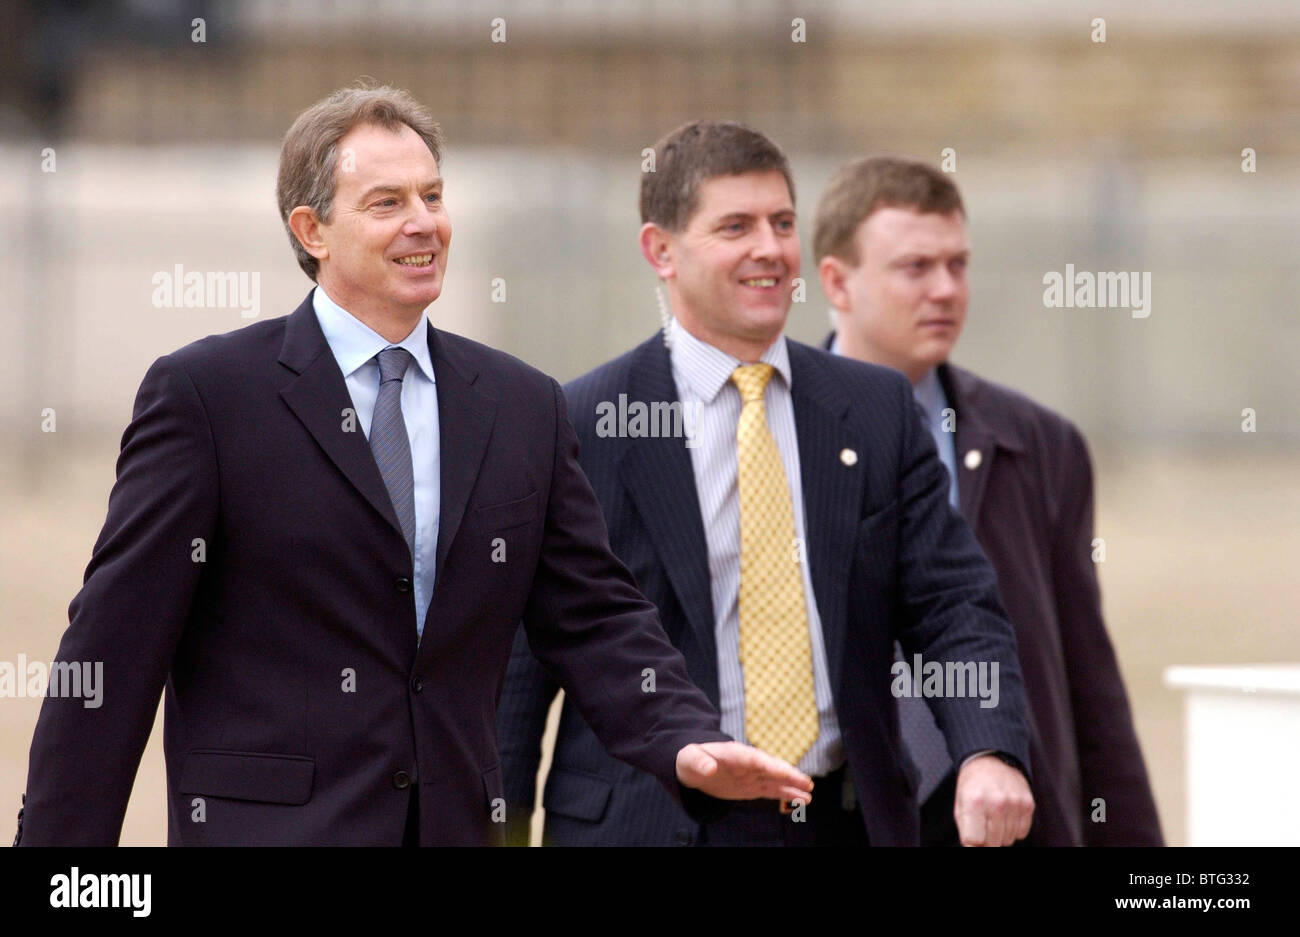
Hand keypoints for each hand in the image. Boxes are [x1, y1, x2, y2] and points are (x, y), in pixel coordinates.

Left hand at [675, 741, 813, 803]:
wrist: (693, 766)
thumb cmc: (691, 759)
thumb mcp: (690, 759)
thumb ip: (699, 762)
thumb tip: (709, 768)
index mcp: (735, 753)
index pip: (756, 759)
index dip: (770, 765)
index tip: (785, 771)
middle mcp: (748, 763)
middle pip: (772, 768)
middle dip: (788, 775)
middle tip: (806, 783)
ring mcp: (753, 775)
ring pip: (776, 780)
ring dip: (792, 786)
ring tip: (809, 794)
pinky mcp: (753, 787)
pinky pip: (772, 791)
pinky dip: (787, 795)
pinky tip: (802, 800)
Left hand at [953, 753, 1033, 845]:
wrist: (990, 760)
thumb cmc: (973, 785)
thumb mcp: (960, 804)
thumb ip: (965, 830)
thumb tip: (974, 848)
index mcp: (973, 802)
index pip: (974, 841)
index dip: (973, 841)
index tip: (974, 835)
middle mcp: (995, 802)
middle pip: (993, 843)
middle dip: (987, 839)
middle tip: (984, 824)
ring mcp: (1014, 803)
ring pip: (1008, 840)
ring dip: (1001, 834)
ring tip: (994, 817)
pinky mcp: (1027, 804)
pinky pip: (1022, 832)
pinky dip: (1014, 829)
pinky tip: (1007, 815)